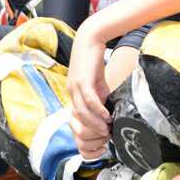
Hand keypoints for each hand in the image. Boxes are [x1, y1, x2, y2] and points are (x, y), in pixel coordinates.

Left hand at [67, 25, 111, 157]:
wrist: (90, 38)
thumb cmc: (94, 60)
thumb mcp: (97, 82)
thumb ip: (100, 96)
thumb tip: (107, 112)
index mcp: (73, 95)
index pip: (75, 123)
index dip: (86, 134)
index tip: (100, 140)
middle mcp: (71, 93)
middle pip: (77, 122)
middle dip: (91, 133)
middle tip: (105, 138)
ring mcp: (75, 87)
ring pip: (83, 114)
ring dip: (95, 124)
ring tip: (107, 130)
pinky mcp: (83, 80)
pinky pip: (90, 101)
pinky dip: (98, 111)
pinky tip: (107, 117)